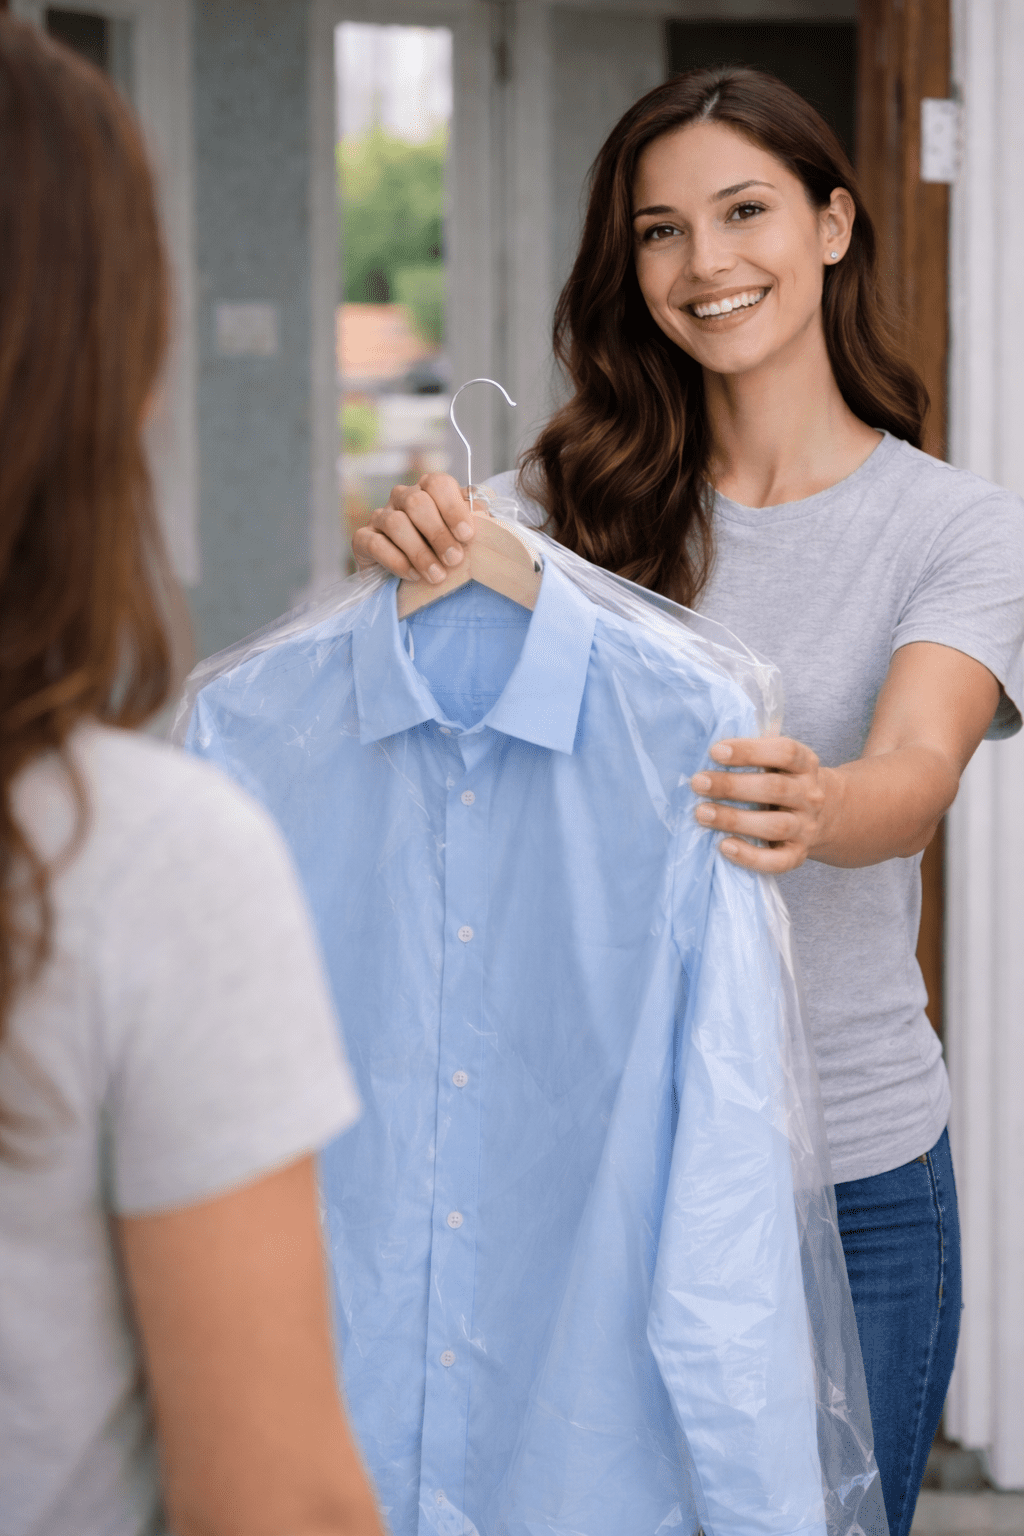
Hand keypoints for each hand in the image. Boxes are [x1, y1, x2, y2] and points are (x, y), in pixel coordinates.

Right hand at [352, 472, 478, 584]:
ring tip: (437, 575)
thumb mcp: (460, 537)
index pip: (438, 484)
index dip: (453, 508)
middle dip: (438, 533)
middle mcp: (402, 498)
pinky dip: (396, 561)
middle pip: (417, 503)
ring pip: (396, 523)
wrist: (405, 582)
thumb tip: (484, 509)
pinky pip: (375, 544)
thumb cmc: (440, 553)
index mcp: (428, 490)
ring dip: (419, 552)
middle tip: (454, 559)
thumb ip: (474, 520)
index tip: (466, 535)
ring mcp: (380, 516)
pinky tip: (413, 576)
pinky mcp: (362, 539)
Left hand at [690, 736, 832, 873]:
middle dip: (732, 786)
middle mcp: (810, 796)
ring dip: (735, 819)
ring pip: (775, 825)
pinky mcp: (798, 855)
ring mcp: (806, 827)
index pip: (785, 752)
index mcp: (805, 765)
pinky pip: (778, 862)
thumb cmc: (781, 783)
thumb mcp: (776, 764)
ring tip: (702, 813)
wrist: (821, 817)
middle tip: (699, 783)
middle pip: (775, 789)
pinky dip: (750, 856)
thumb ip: (750, 758)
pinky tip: (724, 846)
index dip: (749, 750)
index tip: (715, 751)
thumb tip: (706, 756)